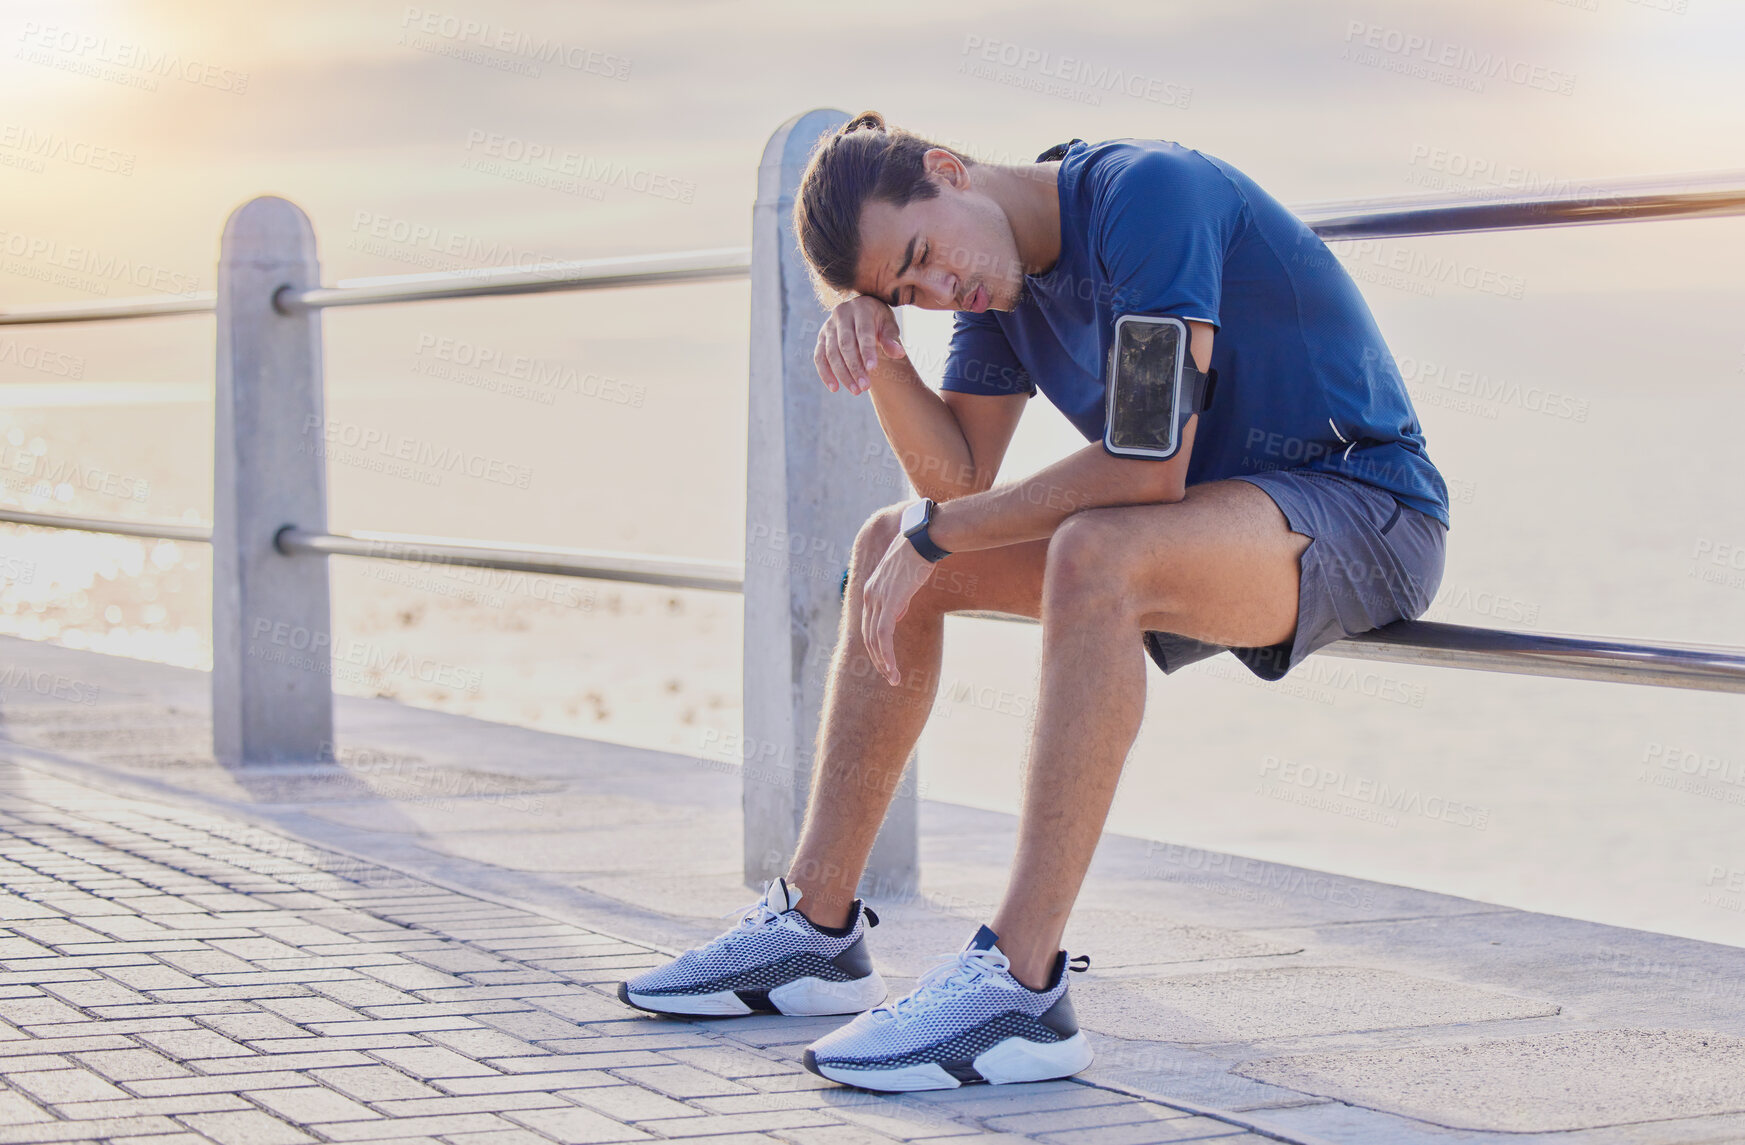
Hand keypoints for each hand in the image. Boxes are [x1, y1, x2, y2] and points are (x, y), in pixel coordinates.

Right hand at [815, 295, 904, 395]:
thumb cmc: (879, 321)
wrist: (863, 313)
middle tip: (865, 387)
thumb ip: (891, 339)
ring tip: (856, 391)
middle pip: (845, 344)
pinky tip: (835, 388)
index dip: (867, 351)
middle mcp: (841, 314)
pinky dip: (825, 373)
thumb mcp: (889, 326)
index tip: (872, 369)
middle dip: (854, 367)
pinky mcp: (821, 337)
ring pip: (831, 353)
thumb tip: (899, 353)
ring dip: (842, 374)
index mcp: (861, 308)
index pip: (863, 332)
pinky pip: (819, 357)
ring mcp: (828, 326)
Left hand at [861, 525, 936, 686]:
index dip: (876, 645)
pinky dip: (887, 656)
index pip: (868, 625)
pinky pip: (883, 637)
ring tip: (894, 679)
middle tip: (890, 676)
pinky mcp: (889, 603)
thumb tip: (897, 614)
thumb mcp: (903, 578)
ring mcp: (877, 600)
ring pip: (874, 641)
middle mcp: (869, 596)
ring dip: (883, 663)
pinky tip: (893, 670)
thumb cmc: (918, 554)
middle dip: (878, 659)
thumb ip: (897, 597)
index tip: (886, 660)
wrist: (923, 539)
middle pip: (867, 636)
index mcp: (871, 590)